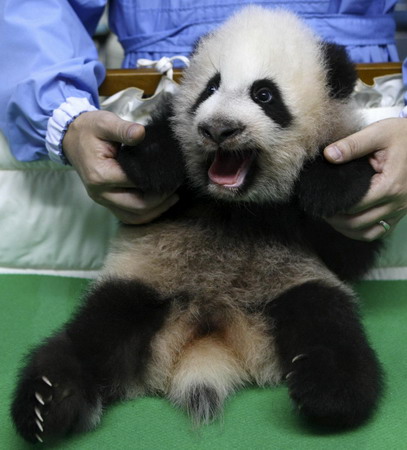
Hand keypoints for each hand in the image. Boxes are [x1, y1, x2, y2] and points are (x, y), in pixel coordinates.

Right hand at [63, 110, 178, 223]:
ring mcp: (103, 200)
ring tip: (173, 198)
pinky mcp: (108, 203)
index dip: (157, 180)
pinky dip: (146, 214)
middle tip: (176, 187)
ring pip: (135, 217)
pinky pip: (129, 216)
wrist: (72, 139)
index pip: (136, 183)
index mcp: (100, 174)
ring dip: (156, 210)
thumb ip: (123, 129)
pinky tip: (161, 204)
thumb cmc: (90, 130)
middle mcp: (100, 193)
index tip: (173, 173)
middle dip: (161, 199)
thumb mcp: (105, 123)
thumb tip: (140, 132)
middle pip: (138, 206)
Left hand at [323, 118, 406, 240]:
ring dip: (346, 229)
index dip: (334, 206)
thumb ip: (352, 145)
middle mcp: (397, 202)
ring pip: (368, 233)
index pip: (355, 205)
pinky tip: (348, 224)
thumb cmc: (402, 135)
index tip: (321, 201)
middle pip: (358, 223)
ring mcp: (400, 210)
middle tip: (321, 210)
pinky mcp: (400, 213)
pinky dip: (362, 232)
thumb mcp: (378, 133)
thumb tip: (328, 155)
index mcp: (390, 185)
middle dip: (336, 220)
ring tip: (331, 217)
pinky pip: (379, 232)